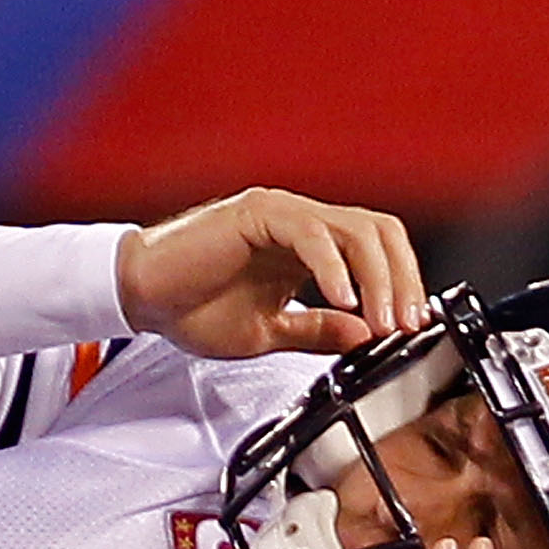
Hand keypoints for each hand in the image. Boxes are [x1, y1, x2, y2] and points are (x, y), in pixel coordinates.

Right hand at [118, 190, 427, 359]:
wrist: (139, 295)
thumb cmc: (191, 308)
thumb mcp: (269, 332)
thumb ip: (317, 330)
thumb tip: (364, 334)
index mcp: (308, 248)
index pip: (376, 250)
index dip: (403, 284)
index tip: (409, 327)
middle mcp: (300, 222)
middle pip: (380, 233)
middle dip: (403, 280)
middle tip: (404, 324)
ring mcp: (281, 213)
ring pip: (356, 229)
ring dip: (379, 278)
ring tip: (381, 320)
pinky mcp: (258, 213)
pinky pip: (312, 233)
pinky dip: (334, 267)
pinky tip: (342, 300)